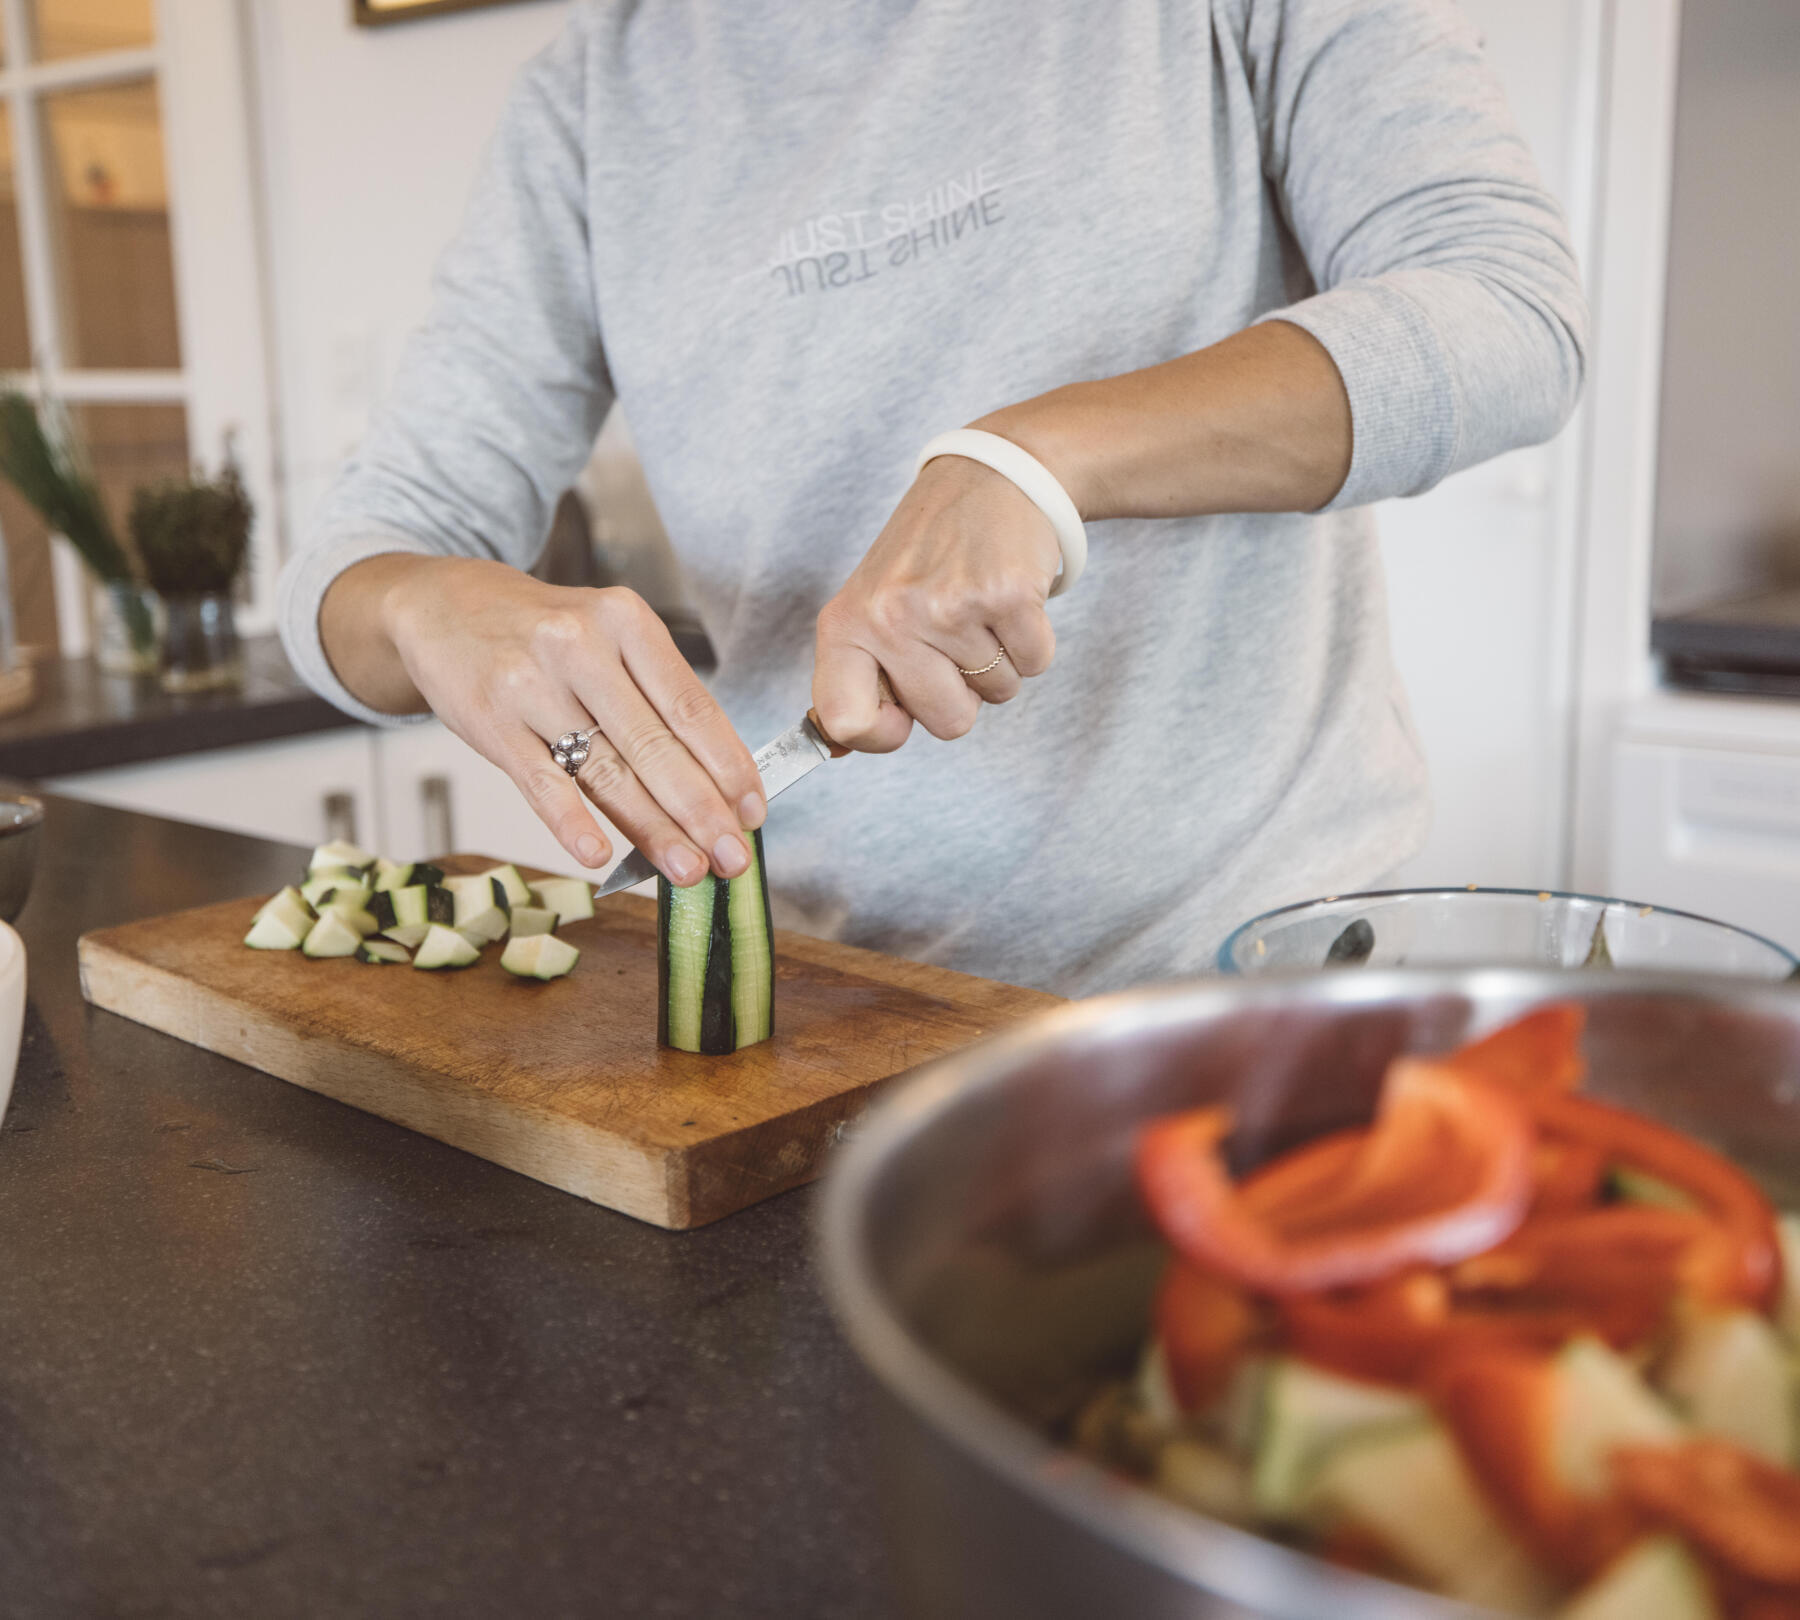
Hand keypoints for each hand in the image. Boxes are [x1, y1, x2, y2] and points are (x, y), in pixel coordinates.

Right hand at [363, 557, 763, 883]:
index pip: (691, 705)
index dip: (729, 765)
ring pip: (605, 769)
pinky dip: (570, 822)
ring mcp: (532, 685)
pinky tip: (598, 854)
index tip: (755, 812)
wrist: (442, 606)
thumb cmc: (542, 632)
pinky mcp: (490, 721)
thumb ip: (653, 695)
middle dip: (702, 810)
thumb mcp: (606, 635)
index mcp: (626, 621)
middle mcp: (582, 647)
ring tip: (689, 869)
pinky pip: (540, 782)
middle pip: (655, 744)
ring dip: (653, 828)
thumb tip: (714, 780)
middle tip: (734, 857)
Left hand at [811, 455, 1060, 750]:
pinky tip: (1009, 598)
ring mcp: (949, 606)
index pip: (844, 721)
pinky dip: (1032, 641)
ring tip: (980, 605)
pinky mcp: (1006, 595)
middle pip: (948, 722)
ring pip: (997, 694)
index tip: (900, 717)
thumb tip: (843, 745)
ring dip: (1000, 661)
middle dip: (963, 693)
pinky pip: (1035, 664)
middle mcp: (890, 616)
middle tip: (954, 634)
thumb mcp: (872, 604)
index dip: (881, 735)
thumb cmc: (926, 557)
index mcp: (845, 624)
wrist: (989, 477)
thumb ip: (859, 674)